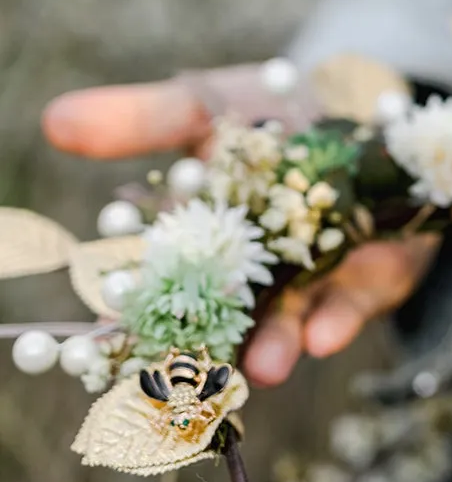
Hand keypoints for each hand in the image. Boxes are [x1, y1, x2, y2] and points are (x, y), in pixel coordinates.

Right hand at [42, 71, 438, 385]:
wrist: (366, 105)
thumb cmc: (270, 112)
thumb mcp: (205, 106)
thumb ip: (141, 120)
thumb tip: (54, 121)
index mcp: (197, 241)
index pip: (157, 282)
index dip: (135, 308)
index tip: (114, 335)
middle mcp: (249, 276)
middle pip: (220, 320)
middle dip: (205, 348)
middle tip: (185, 376)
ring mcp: (308, 284)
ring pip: (284, 327)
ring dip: (272, 348)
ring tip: (262, 366)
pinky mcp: (367, 285)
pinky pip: (350, 311)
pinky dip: (336, 323)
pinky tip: (323, 337)